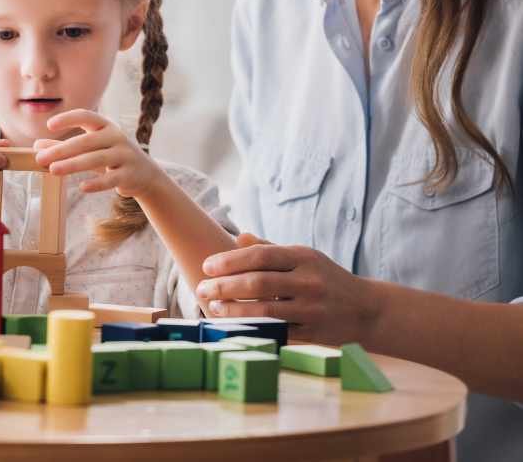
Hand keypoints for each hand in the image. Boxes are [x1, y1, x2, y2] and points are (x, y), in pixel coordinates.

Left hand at [33, 109, 163, 199]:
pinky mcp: (129, 174)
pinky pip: (111, 179)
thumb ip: (65, 147)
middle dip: (62, 149)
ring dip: (73, 164)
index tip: (49, 125)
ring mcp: (124, 155)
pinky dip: (97, 183)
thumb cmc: (111, 157)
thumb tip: (37, 146)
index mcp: (106, 126)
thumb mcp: (91, 149)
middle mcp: (116, 137)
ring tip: (53, 170)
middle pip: (86, 141)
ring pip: (96, 159)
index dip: (68, 118)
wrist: (145, 174)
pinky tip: (82, 187)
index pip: (86, 116)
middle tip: (41, 158)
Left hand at [197, 240, 378, 345]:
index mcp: (303, 257)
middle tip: (202, 288)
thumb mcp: (304, 256)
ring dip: (234, 309)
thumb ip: (270, 248)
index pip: (259, 256)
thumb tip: (238, 236)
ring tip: (213, 307)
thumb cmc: (326, 278)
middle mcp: (308, 281)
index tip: (207, 266)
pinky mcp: (314, 334)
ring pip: (266, 310)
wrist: (368, 310)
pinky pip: (278, 333)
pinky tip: (235, 326)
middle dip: (225, 285)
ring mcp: (312, 309)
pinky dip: (254, 329)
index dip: (230, 261)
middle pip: (258, 282)